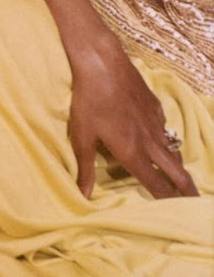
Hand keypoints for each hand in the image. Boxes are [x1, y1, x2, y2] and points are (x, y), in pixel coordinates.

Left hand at [67, 38, 196, 198]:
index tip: (178, 214)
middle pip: (176, 172)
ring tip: (178, 174)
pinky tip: (159, 136)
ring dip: (176, 164)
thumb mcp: (82, 135)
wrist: (102, 62)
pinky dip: (166, 138)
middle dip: (186, 190)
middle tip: (194, 202)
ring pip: (172, 150)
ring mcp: (156, 122)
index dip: (168, 201)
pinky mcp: (155, 105)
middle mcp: (150, 141)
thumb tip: (84, 195)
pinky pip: (165, 127)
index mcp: (133, 153)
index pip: (157, 185)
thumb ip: (85, 167)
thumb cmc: (88, 99)